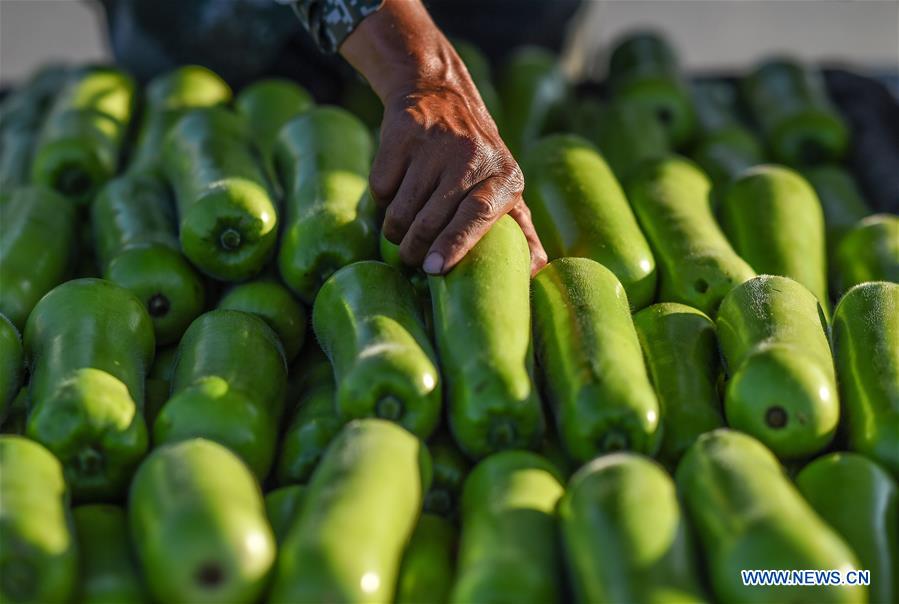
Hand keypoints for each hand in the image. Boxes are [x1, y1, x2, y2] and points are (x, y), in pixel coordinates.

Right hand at [372, 82, 546, 274]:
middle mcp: (472, 156)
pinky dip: (382, 199)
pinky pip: (381, 188)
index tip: (434, 268)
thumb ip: (522, 230)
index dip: (454, 244)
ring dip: (395, 230)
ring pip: (401, 210)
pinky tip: (395, 192)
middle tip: (412, 259)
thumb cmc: (478, 158)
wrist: (441, 94)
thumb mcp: (506, 185)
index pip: (477, 215)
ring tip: (401, 231)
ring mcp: (434, 144)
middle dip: (415, 249)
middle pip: (433, 219)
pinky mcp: (402, 135)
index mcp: (505, 176)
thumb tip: (534, 271)